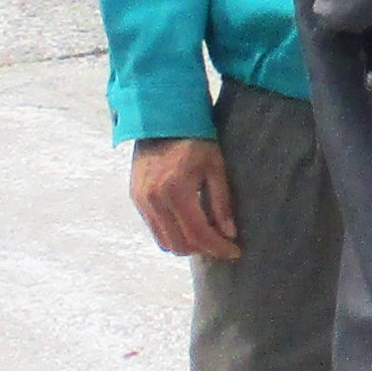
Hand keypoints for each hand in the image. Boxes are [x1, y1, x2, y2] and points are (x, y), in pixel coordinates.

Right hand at [128, 137, 241, 261]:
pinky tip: (188, 223)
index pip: (198, 234)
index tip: (235, 252)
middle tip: (222, 242)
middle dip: (204, 249)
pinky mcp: (136, 198)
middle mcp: (154, 200)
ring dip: (187, 244)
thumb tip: (229, 234)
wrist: (161, 118)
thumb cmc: (194, 138)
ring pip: (165, 241)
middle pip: (180, 244)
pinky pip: (154, 229)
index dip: (218, 247)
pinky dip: (172, 233)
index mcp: (175, 191)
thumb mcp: (215, 167)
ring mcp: (141, 200)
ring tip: (206, 234)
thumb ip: (221, 203)